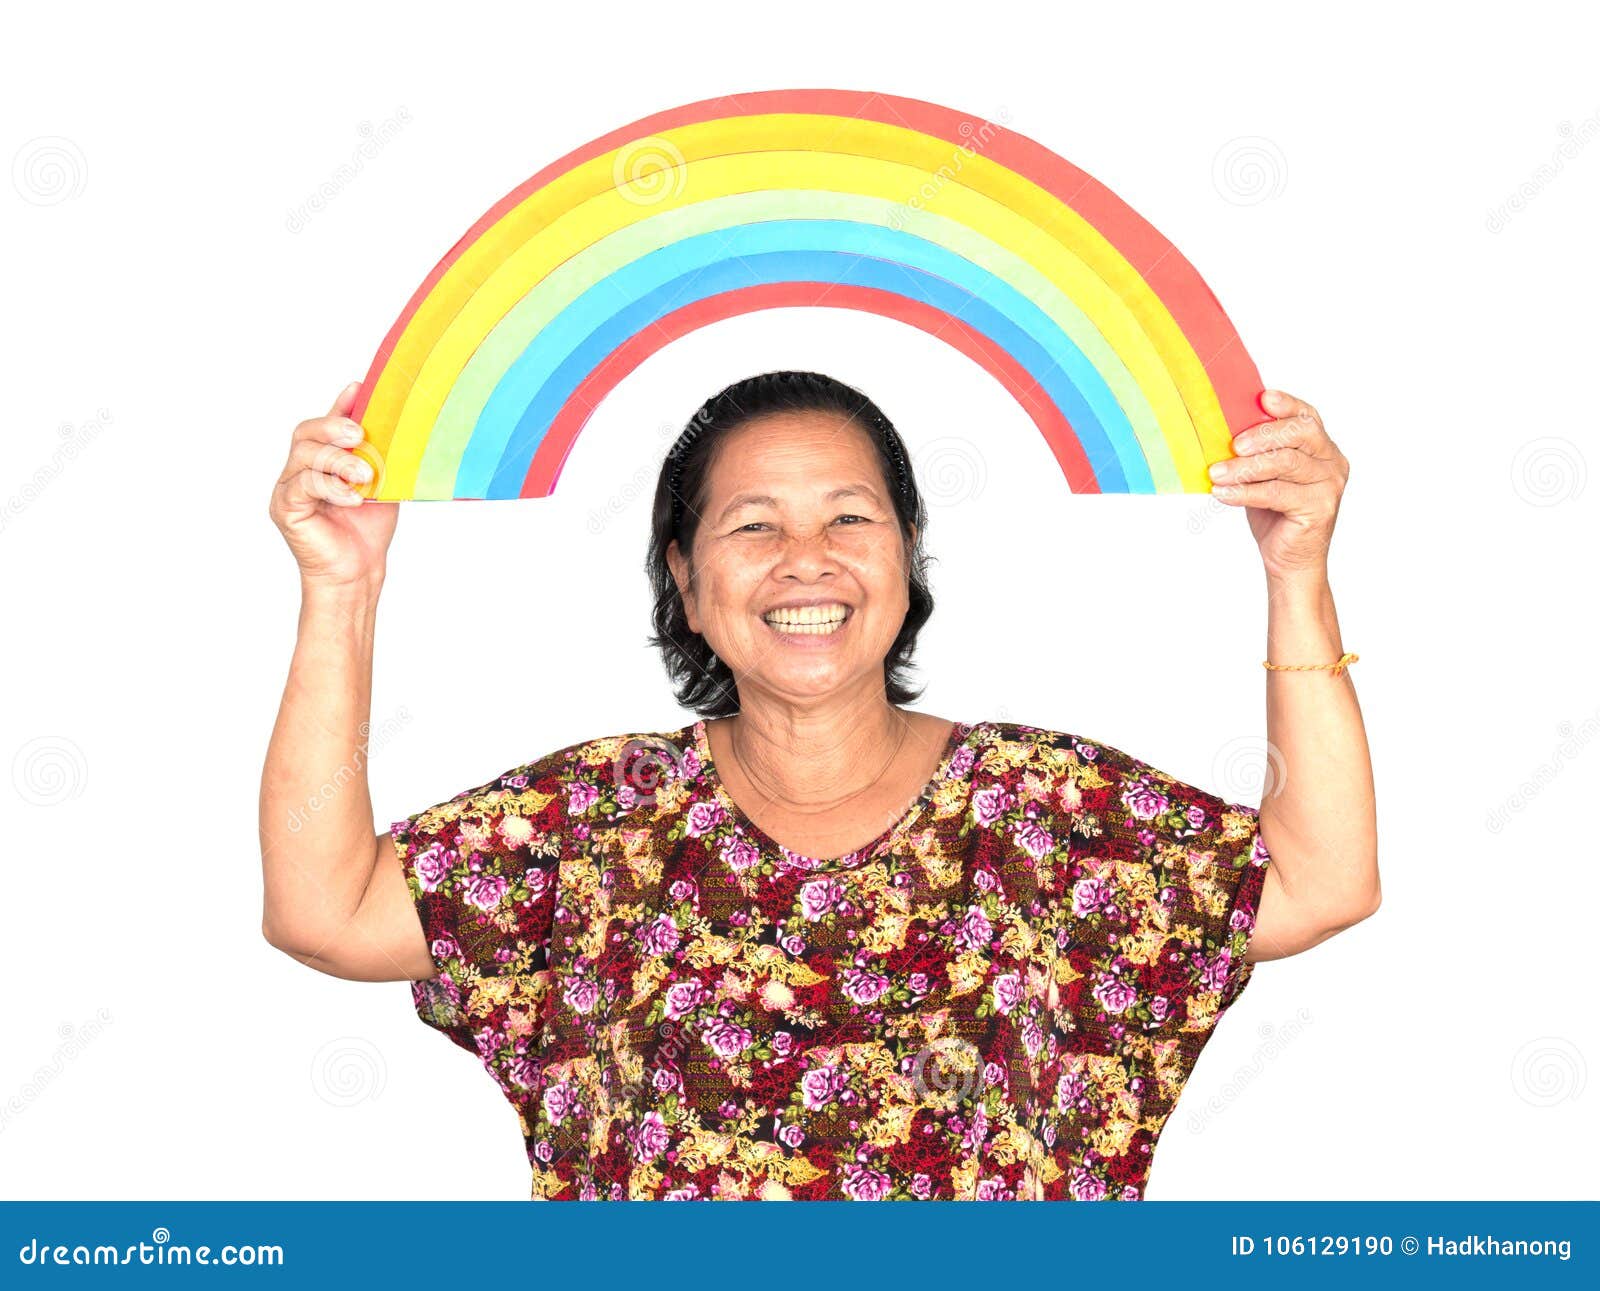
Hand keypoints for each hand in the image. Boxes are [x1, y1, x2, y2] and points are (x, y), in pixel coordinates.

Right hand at [269, 381, 398, 588]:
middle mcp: (299, 470)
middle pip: (305, 433)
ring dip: (337, 461)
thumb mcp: (379, 481)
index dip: (339, 405)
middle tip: (359, 435)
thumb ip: (376, 453)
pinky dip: (331, 488)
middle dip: (333, 427)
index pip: (323, 425)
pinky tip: (353, 498)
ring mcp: (288, 489)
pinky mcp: (285, 509)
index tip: (359, 389)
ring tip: (365, 475)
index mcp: (320, 460)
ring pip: (304, 456)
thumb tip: (392, 420)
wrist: (359, 570)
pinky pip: (303, 485)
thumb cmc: (368, 528)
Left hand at [1207, 388, 1348, 580]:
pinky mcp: (1320, 508)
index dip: (1286, 405)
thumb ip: (1257, 452)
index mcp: (1321, 448)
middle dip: (1263, 435)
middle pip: (1300, 434)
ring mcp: (1329, 485)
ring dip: (1246, 467)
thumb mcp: (1264, 476)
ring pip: (1286, 463)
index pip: (1307, 417)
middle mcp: (1332, 462)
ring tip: (1217, 472)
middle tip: (1233, 445)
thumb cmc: (1274, 514)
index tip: (1263, 398)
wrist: (1289, 560)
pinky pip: (1276, 493)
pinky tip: (1222, 491)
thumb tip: (1223, 428)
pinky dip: (1245, 491)